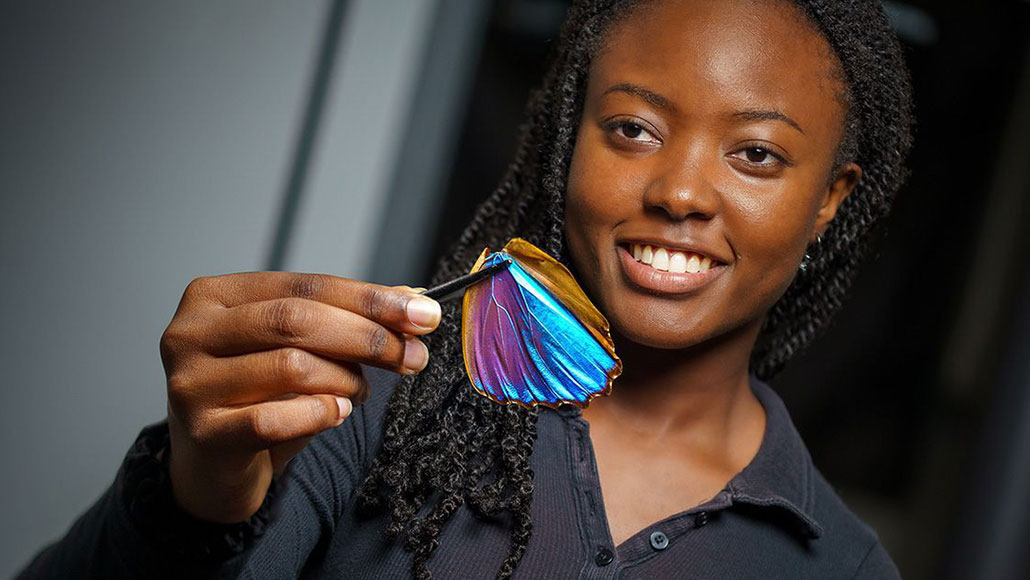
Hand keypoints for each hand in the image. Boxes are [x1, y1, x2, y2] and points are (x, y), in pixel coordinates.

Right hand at [158, 272, 439, 522]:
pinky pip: (276, 418)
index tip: (424, 313)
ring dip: (345, 380)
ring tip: (358, 392)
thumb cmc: (260, 394)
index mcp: (215, 295)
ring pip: (292, 367)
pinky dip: (320, 414)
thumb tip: (414, 295)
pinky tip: (335, 412)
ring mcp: (190, 382)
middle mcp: (191, 332)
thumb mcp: (302, 346)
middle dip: (367, 337)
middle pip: (296, 320)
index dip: (370, 299)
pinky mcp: (202, 432)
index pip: (306, 285)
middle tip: (413, 356)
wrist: (214, 464)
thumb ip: (348, 317)